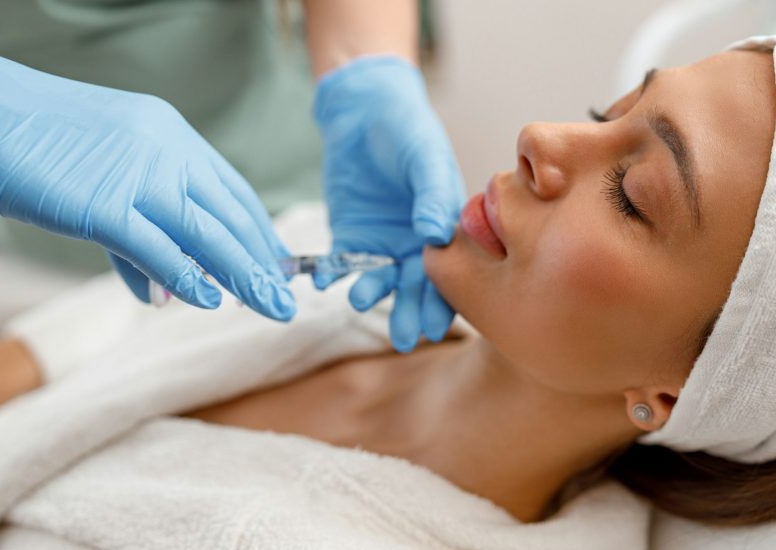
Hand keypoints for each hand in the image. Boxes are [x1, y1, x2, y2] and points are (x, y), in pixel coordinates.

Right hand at [0, 40, 294, 320]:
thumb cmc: (26, 145)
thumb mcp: (97, 178)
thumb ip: (134, 231)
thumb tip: (160, 291)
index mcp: (169, 135)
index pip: (231, 191)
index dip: (259, 232)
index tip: (278, 266)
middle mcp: (166, 149)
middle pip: (230, 214)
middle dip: (263, 263)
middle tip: (287, 300)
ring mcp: (137, 174)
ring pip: (209, 234)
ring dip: (246, 275)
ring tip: (272, 308)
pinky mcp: (103, 204)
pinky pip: (158, 249)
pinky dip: (187, 278)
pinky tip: (210, 302)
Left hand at [314, 56, 464, 351]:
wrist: (366, 109)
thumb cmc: (408, 128)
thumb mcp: (426, 157)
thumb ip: (431, 195)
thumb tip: (433, 236)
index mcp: (448, 229)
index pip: (450, 274)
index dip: (443, 301)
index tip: (434, 325)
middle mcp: (418, 243)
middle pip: (416, 287)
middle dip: (409, 312)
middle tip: (402, 337)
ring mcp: (384, 242)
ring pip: (380, 279)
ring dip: (372, 293)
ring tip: (360, 300)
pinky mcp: (350, 235)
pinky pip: (343, 263)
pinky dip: (333, 272)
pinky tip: (324, 280)